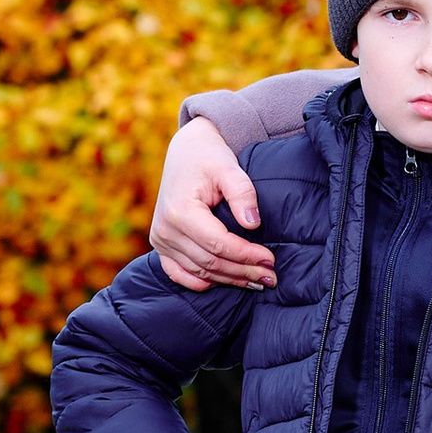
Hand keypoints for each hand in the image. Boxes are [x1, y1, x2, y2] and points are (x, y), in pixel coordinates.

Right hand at [151, 118, 276, 292]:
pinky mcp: (160, 244)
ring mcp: (160, 239)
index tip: (270, 259)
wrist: (187, 150)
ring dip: (228, 279)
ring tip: (256, 280)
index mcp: (180, 211)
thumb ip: (242, 193)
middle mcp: (166, 229)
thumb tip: (253, 223)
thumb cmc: (209, 156)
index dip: (247, 255)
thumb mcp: (229, 167)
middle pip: (210, 262)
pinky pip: (179, 274)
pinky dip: (202, 282)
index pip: (218, 244)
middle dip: (243, 271)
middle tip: (270, 277)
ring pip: (199, 272)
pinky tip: (226, 281)